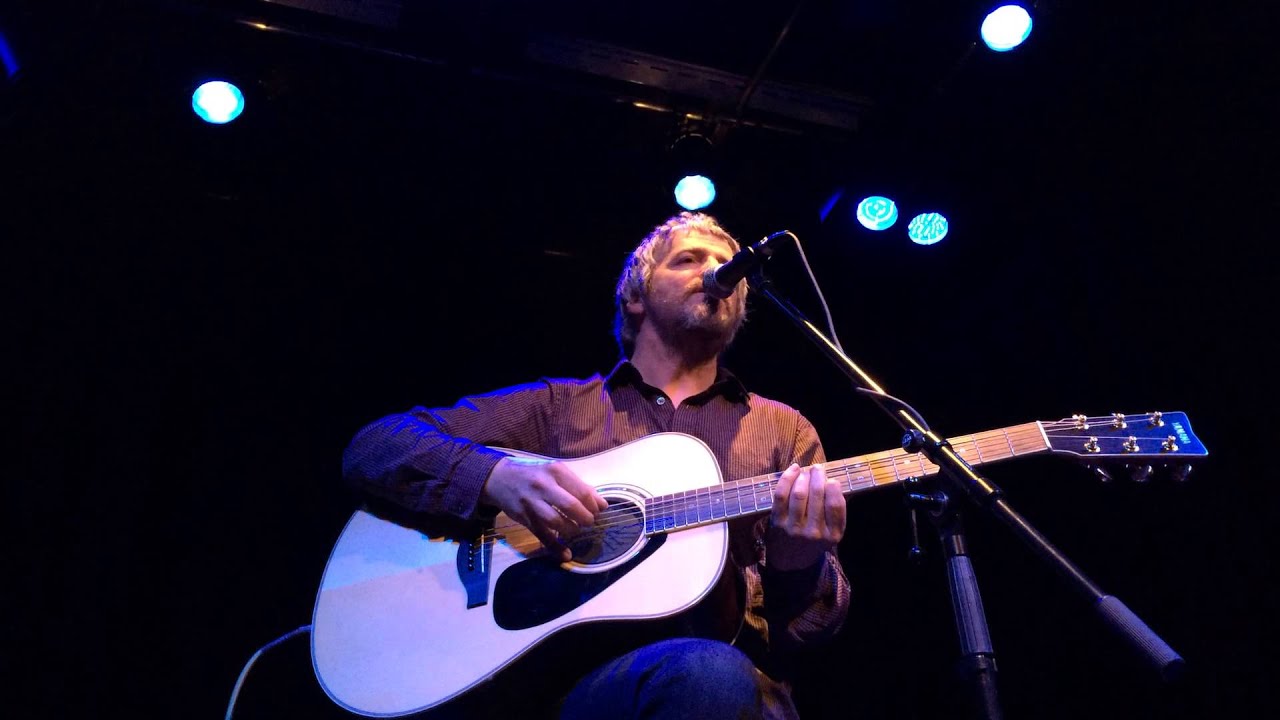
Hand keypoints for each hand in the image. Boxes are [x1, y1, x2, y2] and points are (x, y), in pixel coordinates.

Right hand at [481, 456, 607, 560]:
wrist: (499, 478)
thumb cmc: (534, 475)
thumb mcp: (555, 472)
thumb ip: (578, 486)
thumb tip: (602, 505)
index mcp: (555, 471)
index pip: (581, 491)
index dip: (594, 504)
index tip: (599, 511)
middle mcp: (543, 486)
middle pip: (570, 506)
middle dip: (585, 518)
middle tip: (589, 522)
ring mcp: (532, 503)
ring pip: (555, 521)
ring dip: (571, 529)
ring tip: (576, 529)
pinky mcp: (524, 518)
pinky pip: (542, 535)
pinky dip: (555, 547)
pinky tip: (566, 554)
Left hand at [766, 463, 845, 571]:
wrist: (790, 560)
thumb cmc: (814, 540)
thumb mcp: (832, 533)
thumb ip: (837, 512)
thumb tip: (835, 481)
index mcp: (833, 535)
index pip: (835, 506)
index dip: (834, 488)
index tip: (831, 479)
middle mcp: (814, 533)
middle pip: (817, 496)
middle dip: (818, 476)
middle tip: (817, 468)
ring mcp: (794, 528)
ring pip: (799, 494)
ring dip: (803, 477)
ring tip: (806, 471)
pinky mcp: (777, 523)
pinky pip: (781, 496)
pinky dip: (787, 479)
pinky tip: (793, 470)